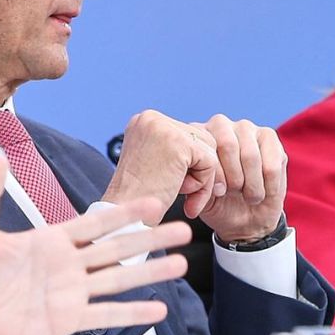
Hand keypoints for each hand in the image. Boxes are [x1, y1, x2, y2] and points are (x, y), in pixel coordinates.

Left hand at [0, 158, 192, 334]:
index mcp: (52, 241)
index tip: (153, 202)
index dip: (125, 214)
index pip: (96, 223)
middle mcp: (69, 265)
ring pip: (119, 280)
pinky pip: (105, 316)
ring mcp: (72, 294)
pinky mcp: (68, 321)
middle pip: (118, 249)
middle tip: (184, 230)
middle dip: (151, 239)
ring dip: (151, 273)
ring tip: (181, 265)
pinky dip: (132, 313)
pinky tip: (158, 311)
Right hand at [102, 109, 220, 213]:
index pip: (187, 134)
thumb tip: (208, 146)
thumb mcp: (155, 164)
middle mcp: (151, 118)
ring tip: (184, 196)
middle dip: (200, 170)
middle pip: (202, 138)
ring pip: (209, 149)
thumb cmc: (140, 199)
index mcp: (144, 121)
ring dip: (204, 178)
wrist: (125, 216)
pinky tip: (187, 197)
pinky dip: (205, 184)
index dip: (192, 164)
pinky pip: (210, 161)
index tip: (183, 187)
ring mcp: (163, 128)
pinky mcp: (178, 143)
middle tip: (188, 196)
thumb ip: (175, 149)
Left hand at [189, 114, 286, 243]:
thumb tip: (193, 183)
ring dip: (251, 186)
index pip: (206, 150)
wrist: (247, 216)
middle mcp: (220, 124)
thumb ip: (194, 185)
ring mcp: (246, 128)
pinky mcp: (269, 136)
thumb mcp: (201, 198)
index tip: (217, 194)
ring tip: (249, 197)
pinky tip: (264, 192)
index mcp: (197, 137)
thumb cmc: (219, 204)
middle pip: (228, 146)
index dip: (214, 178)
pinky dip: (268, 187)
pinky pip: (271, 165)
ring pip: (251, 157)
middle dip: (233, 179)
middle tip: (234, 193)